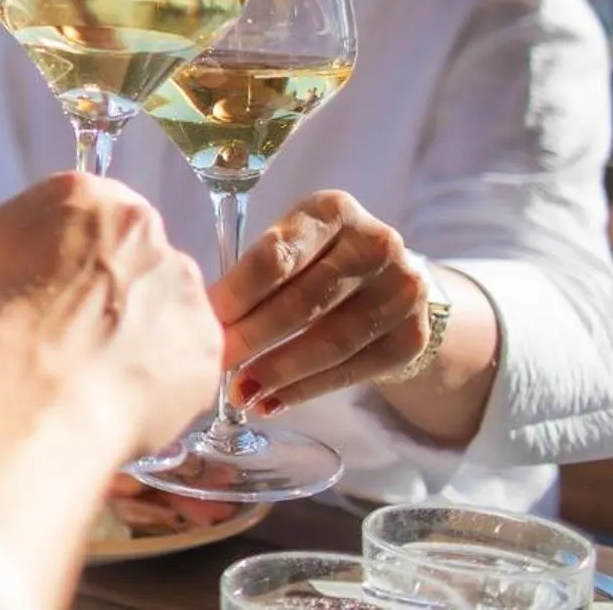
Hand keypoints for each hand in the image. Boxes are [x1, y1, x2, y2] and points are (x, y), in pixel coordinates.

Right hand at [0, 174, 221, 609]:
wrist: (20, 402)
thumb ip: (29, 242)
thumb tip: (39, 261)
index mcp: (80, 195)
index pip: (90, 217)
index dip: (72, 263)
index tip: (58, 295)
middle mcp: (140, 226)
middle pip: (136, 258)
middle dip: (116, 295)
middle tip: (79, 341)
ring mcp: (180, 284)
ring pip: (167, 309)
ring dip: (145, 336)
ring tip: (97, 380)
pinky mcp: (206, 343)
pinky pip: (188, 362)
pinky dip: (162, 383)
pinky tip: (120, 400)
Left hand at [214, 190, 429, 415]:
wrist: (392, 286)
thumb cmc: (319, 264)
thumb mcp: (293, 245)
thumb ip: (255, 269)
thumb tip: (200, 313)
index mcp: (333, 211)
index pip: (278, 255)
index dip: (237, 293)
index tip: (204, 319)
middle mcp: (376, 244)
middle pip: (304, 301)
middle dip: (252, 336)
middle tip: (214, 360)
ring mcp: (402, 291)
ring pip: (331, 340)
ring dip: (279, 371)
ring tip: (239, 391)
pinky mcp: (412, 337)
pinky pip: (353, 370)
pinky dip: (307, 390)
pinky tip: (273, 402)